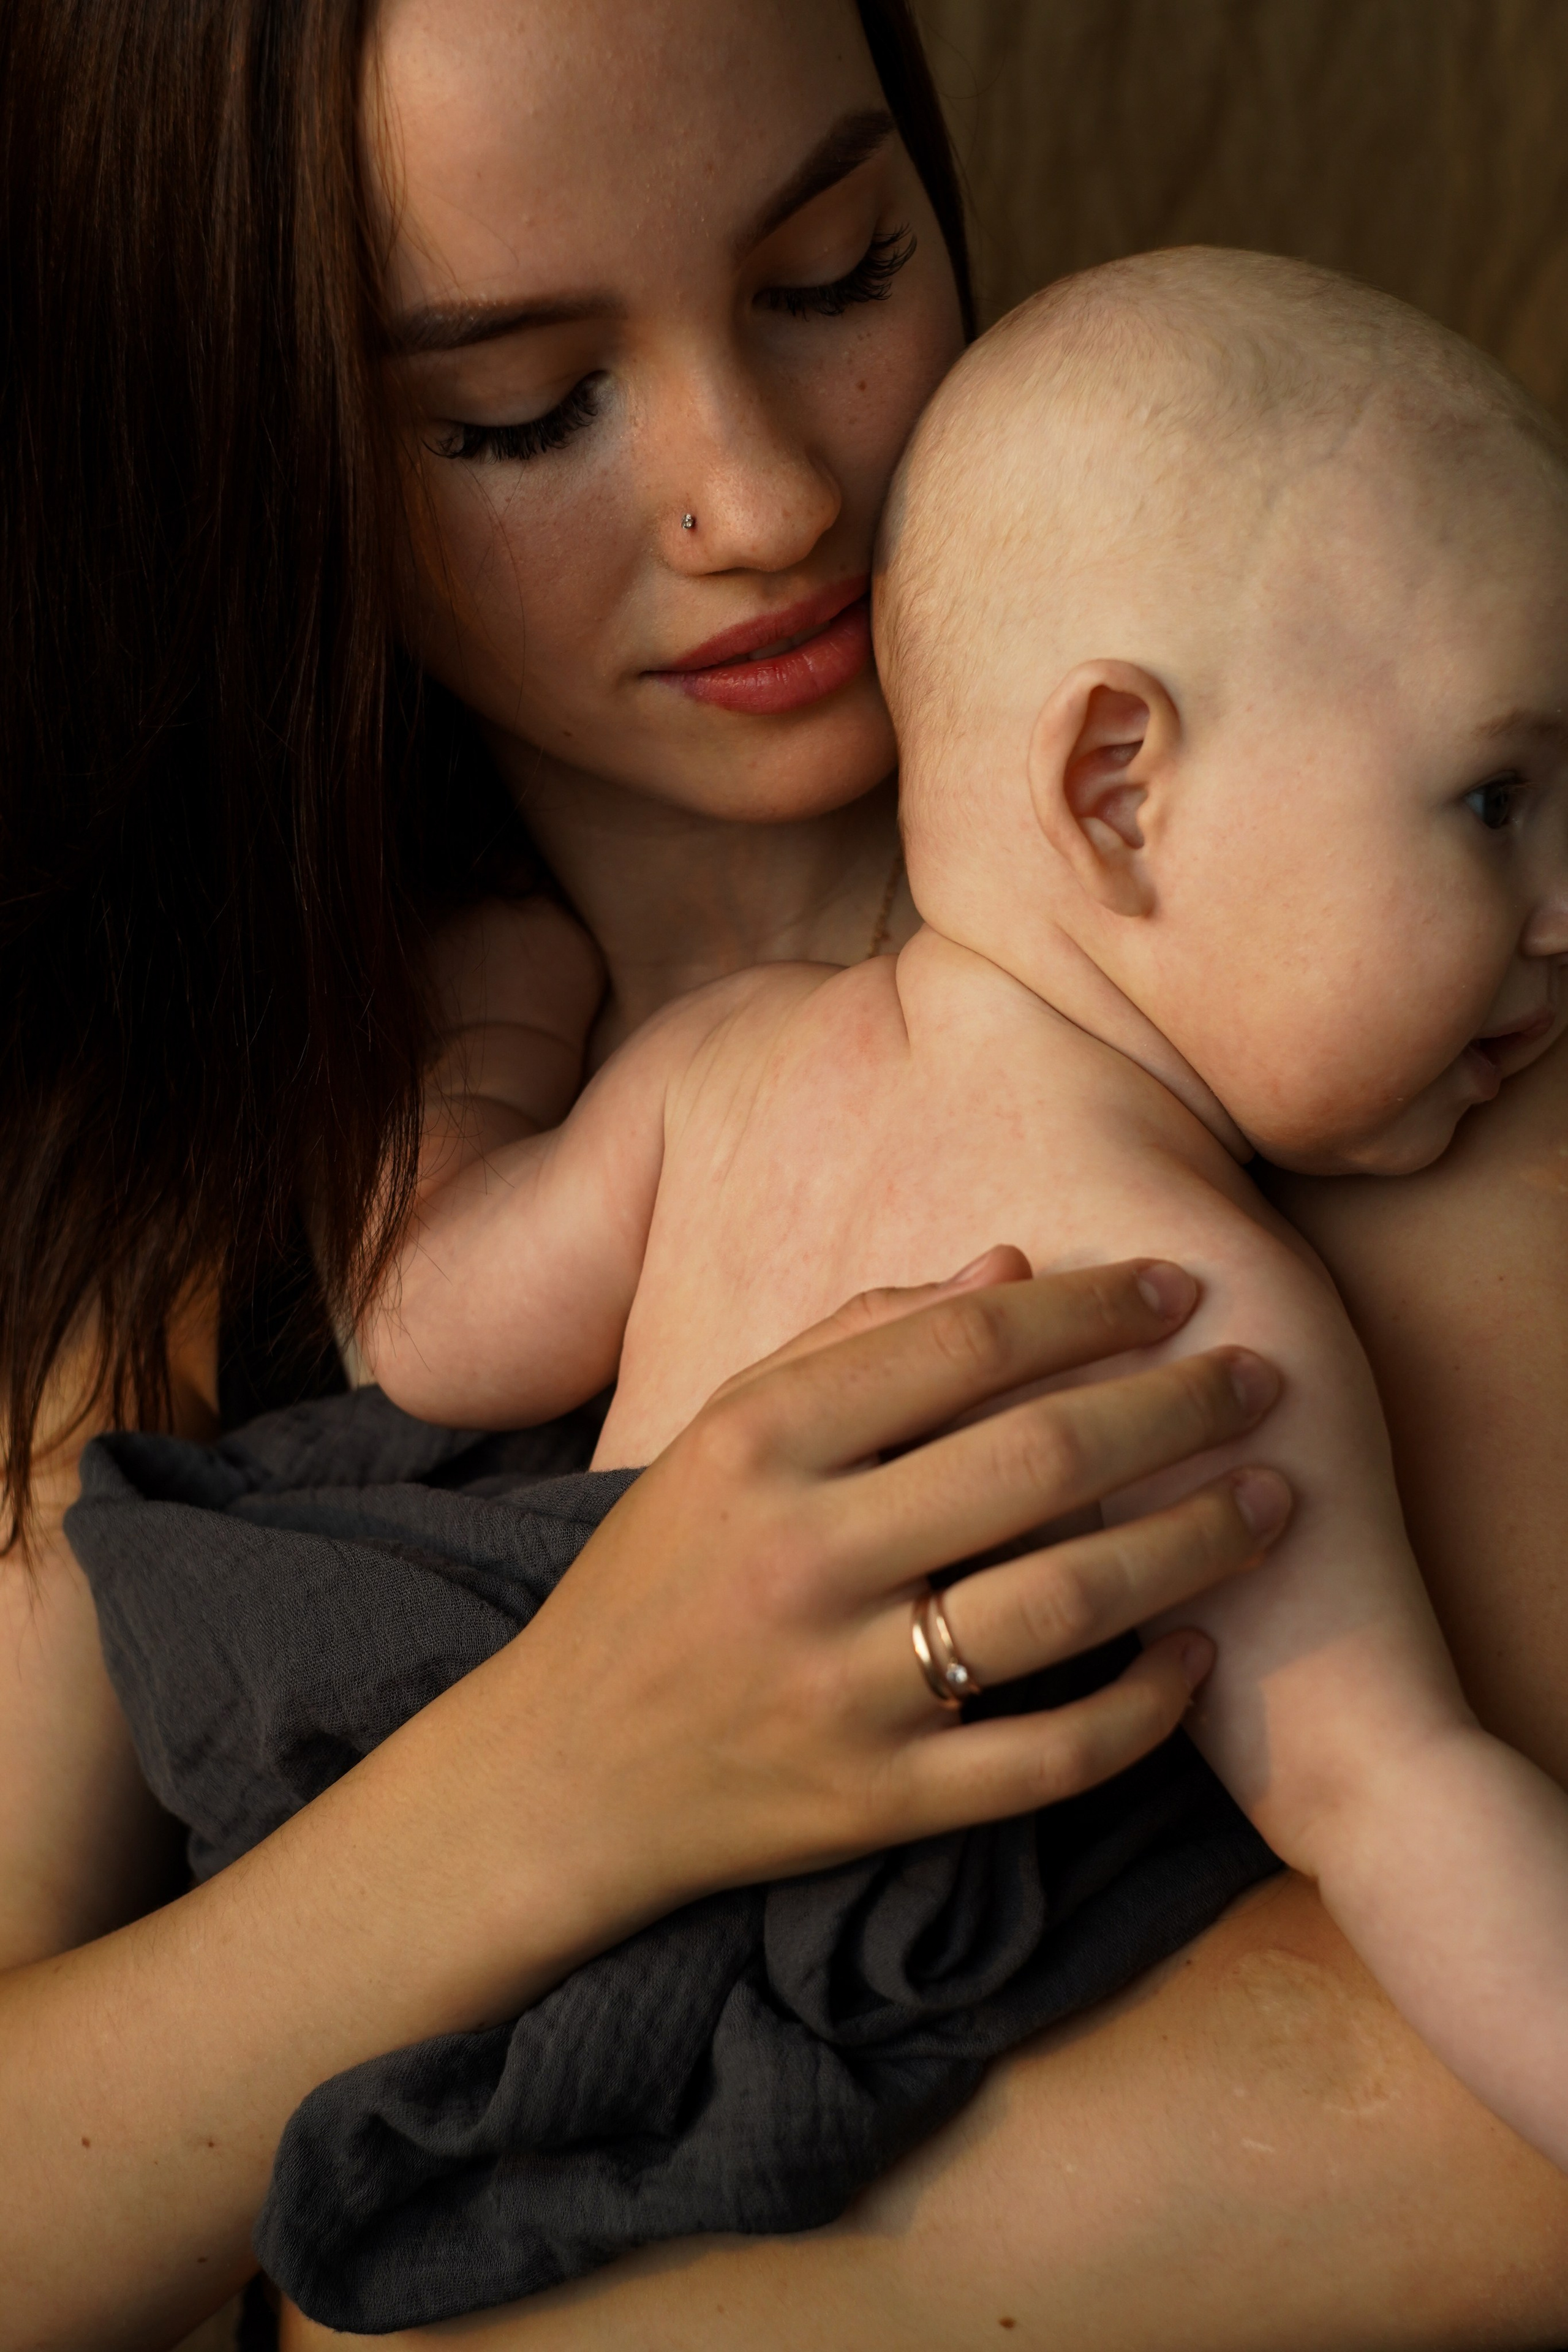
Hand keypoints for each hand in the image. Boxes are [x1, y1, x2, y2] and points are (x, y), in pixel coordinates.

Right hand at [501, 1248, 1290, 1934]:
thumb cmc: (663, 1575)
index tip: (1176, 1287)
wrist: (565, 1775)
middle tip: (1265, 1379)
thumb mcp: (724, 1432)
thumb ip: (855, 1338)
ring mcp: (841, 1692)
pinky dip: (1145, 1709)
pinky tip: (1201, 1656)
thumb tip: (1010, 1266)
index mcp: (754, 1447)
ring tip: (1273, 1501)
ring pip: (1065, 1606)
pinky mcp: (880, 1804)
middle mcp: (798, 1560)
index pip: (959, 1346)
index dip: (1089, 1306)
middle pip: (1037, 1461)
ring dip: (1193, 1546)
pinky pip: (1051, 1758)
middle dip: (1176, 1410)